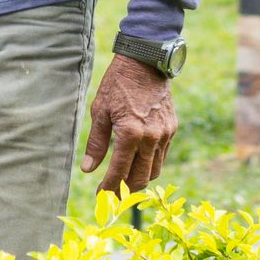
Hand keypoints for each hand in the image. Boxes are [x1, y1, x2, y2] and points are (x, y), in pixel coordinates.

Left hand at [80, 54, 176, 192]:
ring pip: (154, 170)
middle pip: (140, 178)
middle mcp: (150, 137)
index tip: (100, 197)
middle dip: (126, 191)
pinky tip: (138, 164)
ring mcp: (164, 134)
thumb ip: (96, 143)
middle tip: (113, 197)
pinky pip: (162, 156)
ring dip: (140, 180)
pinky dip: (150, 165)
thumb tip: (88, 169)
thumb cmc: (117, 85)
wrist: (145, 62)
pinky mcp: (171, 129)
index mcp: (130, 133)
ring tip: (125, 184)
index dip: (109, 188)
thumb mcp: (100, 111)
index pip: (119, 171)